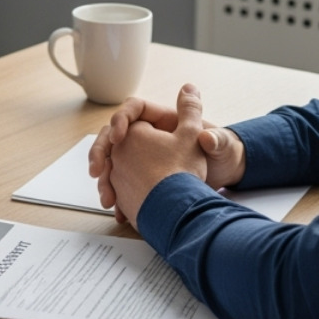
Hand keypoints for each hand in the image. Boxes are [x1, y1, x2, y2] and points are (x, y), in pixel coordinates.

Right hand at [88, 83, 245, 216]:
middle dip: (100, 151)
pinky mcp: (140, 177)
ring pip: (112, 161)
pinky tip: (116, 209)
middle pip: (113, 135)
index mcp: (163, 120)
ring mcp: (141, 157)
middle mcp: (149, 136)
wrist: (222, 180)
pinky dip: (114, 194)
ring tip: (107, 198)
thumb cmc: (220, 157)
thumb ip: (216, 137)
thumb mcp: (219, 145)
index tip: (118, 137)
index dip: (121, 119)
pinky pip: (118, 182)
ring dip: (103, 178)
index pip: (134, 109)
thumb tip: (204, 124)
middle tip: (96, 170)